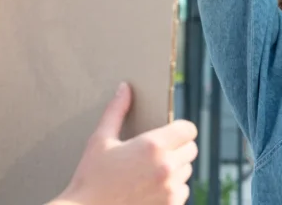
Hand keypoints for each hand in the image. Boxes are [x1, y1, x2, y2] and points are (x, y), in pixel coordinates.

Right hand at [51, 82, 197, 204]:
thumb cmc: (90, 179)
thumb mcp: (100, 141)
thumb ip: (116, 111)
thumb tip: (125, 87)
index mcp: (153, 146)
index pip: (188, 129)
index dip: (180, 129)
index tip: (169, 133)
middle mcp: (166, 167)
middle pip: (191, 150)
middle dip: (177, 149)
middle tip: (157, 154)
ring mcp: (169, 191)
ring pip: (186, 173)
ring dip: (175, 171)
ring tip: (151, 173)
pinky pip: (182, 194)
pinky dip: (172, 192)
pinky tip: (151, 190)